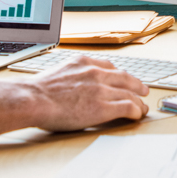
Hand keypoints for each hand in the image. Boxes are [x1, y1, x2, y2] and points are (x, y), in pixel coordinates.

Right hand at [31, 54, 149, 130]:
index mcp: (83, 63)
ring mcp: (101, 89)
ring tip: (143, 107)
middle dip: (136, 85)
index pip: (109, 66)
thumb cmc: (36, 92)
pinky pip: (128, 107)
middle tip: (143, 90)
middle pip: (125, 78)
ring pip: (130, 93)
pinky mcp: (104, 107)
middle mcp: (96, 73)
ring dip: (139, 101)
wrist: (32, 99)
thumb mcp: (56, 72)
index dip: (120, 75)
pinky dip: (137, 111)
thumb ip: (69, 75)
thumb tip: (68, 84)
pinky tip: (138, 115)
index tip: (124, 79)